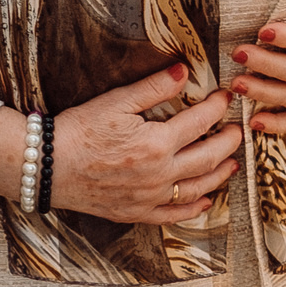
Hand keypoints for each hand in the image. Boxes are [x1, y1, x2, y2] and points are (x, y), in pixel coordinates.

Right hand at [50, 64, 240, 224]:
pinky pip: (174, 214)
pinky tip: (205, 200)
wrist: (48, 166)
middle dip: (228, 141)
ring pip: (198, 188)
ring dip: (220, 174)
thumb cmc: (79, 130)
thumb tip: (184, 72)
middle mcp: (160, 174)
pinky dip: (194, 208)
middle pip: (208, 157)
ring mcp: (150, 197)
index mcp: (157, 143)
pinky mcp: (137, 212)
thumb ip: (154, 87)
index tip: (225, 97)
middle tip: (237, 130)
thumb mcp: (116, 101)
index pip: (200, 122)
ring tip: (231, 163)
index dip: (218, 107)